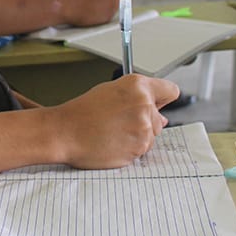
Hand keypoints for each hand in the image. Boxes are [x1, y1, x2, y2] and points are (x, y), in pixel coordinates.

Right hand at [46, 74, 179, 168]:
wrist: (64, 132)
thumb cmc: (81, 112)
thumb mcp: (108, 91)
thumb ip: (136, 98)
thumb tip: (158, 114)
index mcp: (137, 86)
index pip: (170, 91)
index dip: (161, 98)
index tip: (157, 103)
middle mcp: (145, 105)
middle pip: (160, 117)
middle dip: (144, 120)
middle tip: (119, 121)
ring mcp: (144, 128)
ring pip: (152, 135)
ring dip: (137, 136)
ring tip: (112, 132)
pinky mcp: (139, 148)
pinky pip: (143, 149)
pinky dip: (130, 148)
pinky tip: (113, 142)